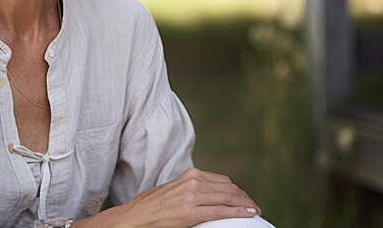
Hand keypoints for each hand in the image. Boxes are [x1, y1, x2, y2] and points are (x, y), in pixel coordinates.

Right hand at [109, 167, 260, 227]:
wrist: (136, 215)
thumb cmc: (154, 205)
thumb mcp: (176, 189)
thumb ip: (193, 189)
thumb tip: (211, 195)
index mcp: (190, 174)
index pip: (223, 181)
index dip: (238, 191)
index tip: (245, 199)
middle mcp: (192, 181)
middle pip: (229, 188)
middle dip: (244, 198)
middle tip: (253, 207)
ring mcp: (191, 196)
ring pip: (228, 198)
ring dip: (245, 205)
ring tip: (254, 211)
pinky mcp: (190, 212)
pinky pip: (220, 211)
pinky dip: (237, 212)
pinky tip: (247, 214)